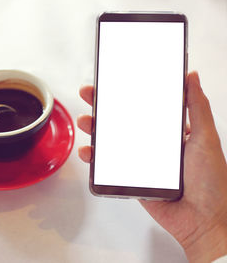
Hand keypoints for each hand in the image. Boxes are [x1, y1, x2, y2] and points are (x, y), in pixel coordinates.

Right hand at [77, 72, 226, 261]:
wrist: (202, 220)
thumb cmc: (211, 182)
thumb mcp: (206, 137)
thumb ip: (198, 107)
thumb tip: (192, 76)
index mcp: (169, 131)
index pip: (143, 106)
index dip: (126, 92)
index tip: (113, 80)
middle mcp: (152, 144)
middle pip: (121, 121)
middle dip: (102, 106)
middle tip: (90, 94)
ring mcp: (139, 161)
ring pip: (110, 141)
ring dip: (94, 129)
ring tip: (86, 121)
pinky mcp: (130, 178)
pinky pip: (107, 165)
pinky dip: (94, 158)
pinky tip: (88, 151)